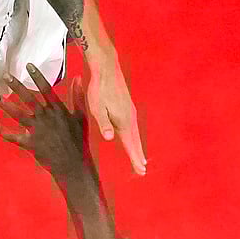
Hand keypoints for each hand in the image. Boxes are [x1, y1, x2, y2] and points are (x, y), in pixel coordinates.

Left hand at [0, 64, 90, 182]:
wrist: (73, 165)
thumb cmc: (78, 140)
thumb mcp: (81, 116)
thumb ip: (77, 96)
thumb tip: (77, 77)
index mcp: (58, 110)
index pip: (46, 89)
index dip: (37, 77)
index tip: (28, 65)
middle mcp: (46, 117)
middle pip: (29, 98)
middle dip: (16, 86)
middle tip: (5, 76)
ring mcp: (37, 130)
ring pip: (18, 114)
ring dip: (5, 104)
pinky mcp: (30, 143)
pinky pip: (13, 136)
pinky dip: (1, 131)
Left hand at [86, 59, 145, 175]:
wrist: (106, 69)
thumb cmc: (99, 89)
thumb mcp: (97, 107)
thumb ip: (104, 122)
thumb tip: (109, 137)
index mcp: (122, 120)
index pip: (130, 144)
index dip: (134, 158)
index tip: (141, 170)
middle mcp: (130, 117)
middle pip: (135, 140)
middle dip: (138, 155)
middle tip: (142, 169)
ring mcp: (130, 111)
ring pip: (135, 133)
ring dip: (137, 146)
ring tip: (140, 158)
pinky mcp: (128, 106)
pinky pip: (133, 126)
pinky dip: (135, 136)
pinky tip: (132, 136)